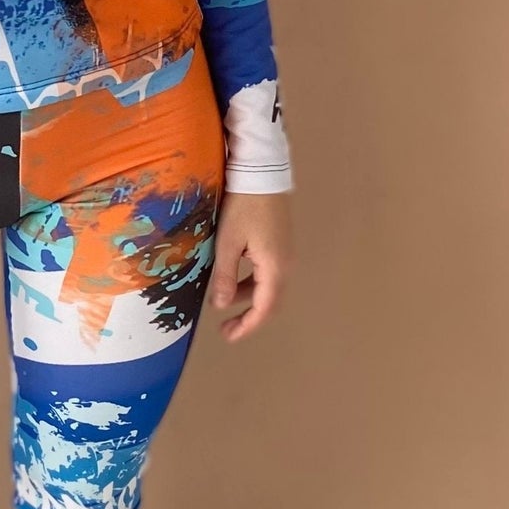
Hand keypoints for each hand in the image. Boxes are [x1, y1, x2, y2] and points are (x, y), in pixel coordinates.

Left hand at [207, 190, 292, 342]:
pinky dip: (252, 281)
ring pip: (268, 286)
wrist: (262, 172)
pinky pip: (268, 272)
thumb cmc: (242, 206)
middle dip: (249, 316)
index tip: (229, 336)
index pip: (264, 308)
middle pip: (270, 301)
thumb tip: (223, 305)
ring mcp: (286, 253)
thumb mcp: (227, 242)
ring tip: (222, 300)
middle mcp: (286, 264)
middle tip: (226, 327)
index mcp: (275, 267)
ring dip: (248, 297)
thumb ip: (226, 276)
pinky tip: (233, 278)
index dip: (247, 326)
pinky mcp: (280, 243)